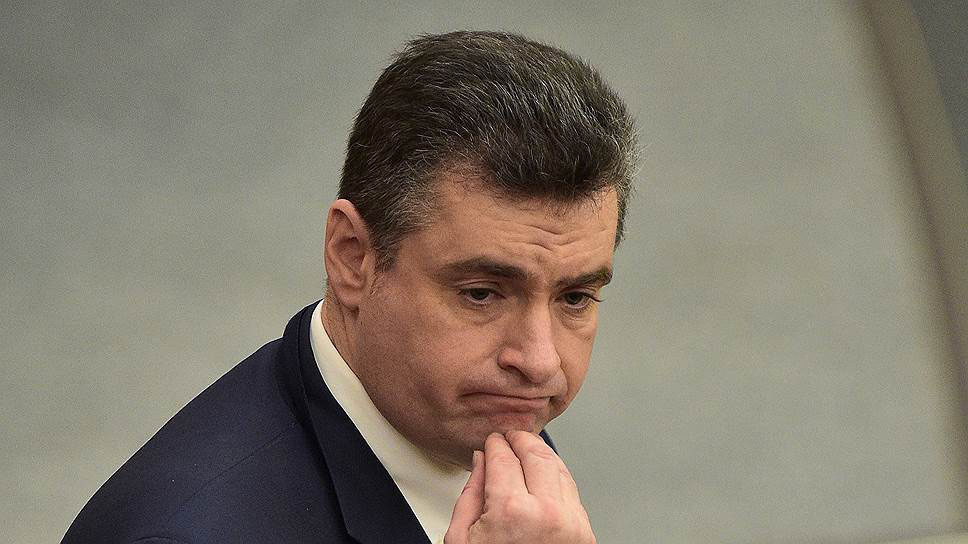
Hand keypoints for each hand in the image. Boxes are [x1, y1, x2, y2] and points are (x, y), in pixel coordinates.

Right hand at [444, 431, 595, 543]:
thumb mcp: (463, 538)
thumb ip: (471, 493)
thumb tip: (482, 461)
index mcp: (511, 511)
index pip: (503, 456)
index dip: (495, 443)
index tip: (491, 441)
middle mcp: (546, 512)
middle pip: (535, 453)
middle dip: (520, 440)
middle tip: (509, 437)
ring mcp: (570, 522)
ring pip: (559, 467)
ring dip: (541, 453)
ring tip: (526, 449)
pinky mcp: (584, 533)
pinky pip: (572, 490)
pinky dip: (557, 475)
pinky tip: (544, 473)